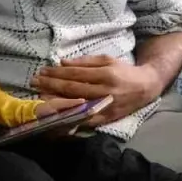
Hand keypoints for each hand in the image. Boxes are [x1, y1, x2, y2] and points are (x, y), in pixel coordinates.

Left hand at [31, 55, 159, 127]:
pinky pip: (85, 120)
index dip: (56, 73)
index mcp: (105, 74)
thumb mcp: (107, 60)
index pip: (75, 74)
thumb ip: (85, 62)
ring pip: (76, 105)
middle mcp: (105, 91)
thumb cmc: (124, 71)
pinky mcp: (106, 119)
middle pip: (72, 89)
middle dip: (51, 85)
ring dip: (56, 101)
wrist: (146, 87)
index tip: (41, 72)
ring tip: (40, 97)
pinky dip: (71, 119)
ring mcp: (105, 107)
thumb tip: (62, 63)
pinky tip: (57, 117)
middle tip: (34, 83)